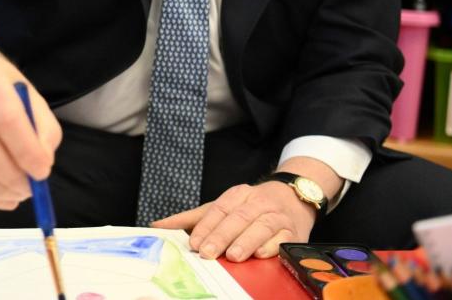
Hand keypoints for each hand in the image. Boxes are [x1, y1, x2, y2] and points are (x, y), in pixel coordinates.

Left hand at [153, 180, 317, 261]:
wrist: (294, 197)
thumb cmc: (251, 207)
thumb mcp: (222, 207)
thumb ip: (192, 218)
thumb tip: (158, 226)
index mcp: (238, 195)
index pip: (219, 209)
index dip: (206, 227)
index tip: (193, 243)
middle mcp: (257, 202)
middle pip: (238, 217)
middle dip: (222, 236)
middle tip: (207, 253)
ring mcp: (277, 216)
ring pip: (261, 225)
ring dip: (246, 241)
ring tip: (233, 256)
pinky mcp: (292, 231)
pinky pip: (283, 237)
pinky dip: (272, 246)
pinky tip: (261, 255)